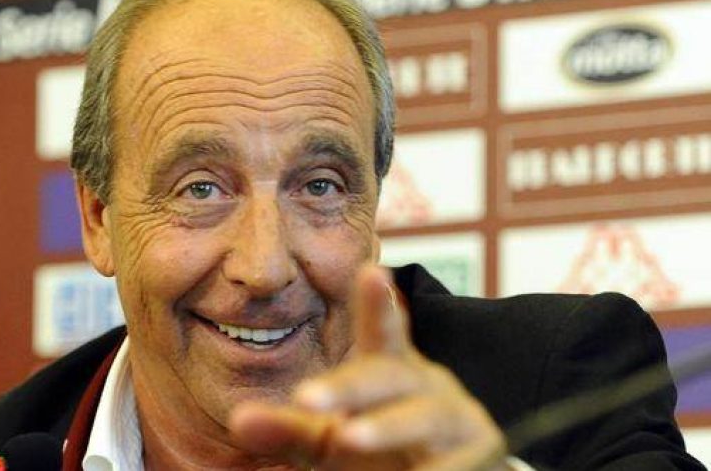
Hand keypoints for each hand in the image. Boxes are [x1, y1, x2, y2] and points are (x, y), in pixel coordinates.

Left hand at [229, 265, 508, 470]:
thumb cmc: (381, 450)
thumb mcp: (330, 439)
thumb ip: (289, 428)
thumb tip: (240, 420)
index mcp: (389, 371)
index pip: (381, 333)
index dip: (377, 305)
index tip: (370, 271)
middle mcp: (426, 385)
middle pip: (388, 376)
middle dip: (349, 386)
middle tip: (306, 398)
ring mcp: (457, 418)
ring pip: (423, 417)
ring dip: (387, 427)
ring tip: (349, 438)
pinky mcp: (480, 453)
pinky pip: (453, 462)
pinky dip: (429, 470)